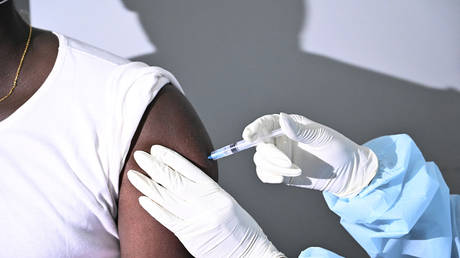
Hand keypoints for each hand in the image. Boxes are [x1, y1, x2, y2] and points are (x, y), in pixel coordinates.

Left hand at [127, 145, 284, 257]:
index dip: (171, 158)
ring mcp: (195, 219)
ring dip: (147, 185)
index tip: (157, 150)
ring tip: (134, 174)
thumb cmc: (240, 227)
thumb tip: (182, 178)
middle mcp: (205, 204)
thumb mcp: (226, 201)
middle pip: (174, 181)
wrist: (247, 252)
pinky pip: (166, 218)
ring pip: (166, 198)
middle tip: (140, 156)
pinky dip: (153, 207)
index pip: (189, 170)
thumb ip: (205, 191)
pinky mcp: (188, 235)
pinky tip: (143, 198)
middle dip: (154, 167)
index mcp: (216, 192)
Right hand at [243, 113, 377, 197]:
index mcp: (288, 125)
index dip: (254, 129)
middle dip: (271, 156)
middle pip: (260, 145)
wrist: (347, 172)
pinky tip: (283, 178)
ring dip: (275, 168)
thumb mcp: (320, 137)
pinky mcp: (280, 172)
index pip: (265, 124)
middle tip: (288, 163)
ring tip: (296, 171)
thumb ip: (299, 131)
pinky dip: (270, 176)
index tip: (249, 136)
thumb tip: (282, 119)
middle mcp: (280, 139)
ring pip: (261, 161)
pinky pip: (264, 174)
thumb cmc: (338, 149)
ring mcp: (279, 157)